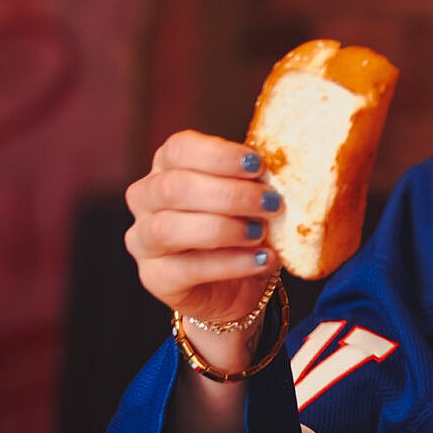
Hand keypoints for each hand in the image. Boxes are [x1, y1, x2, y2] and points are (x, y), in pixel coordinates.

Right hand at [124, 131, 282, 334]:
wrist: (238, 283)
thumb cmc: (245, 226)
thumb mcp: (253, 196)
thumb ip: (259, 180)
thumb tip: (289, 169)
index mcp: (169, 166)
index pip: (179, 148)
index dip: (219, 155)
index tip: (258, 165)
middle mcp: (146, 199)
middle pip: (174, 187)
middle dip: (229, 194)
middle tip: (272, 203)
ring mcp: (143, 239)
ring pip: (170, 228)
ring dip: (224, 228)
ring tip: (262, 233)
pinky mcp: (155, 277)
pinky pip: (187, 268)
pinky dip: (231, 263)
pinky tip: (262, 259)